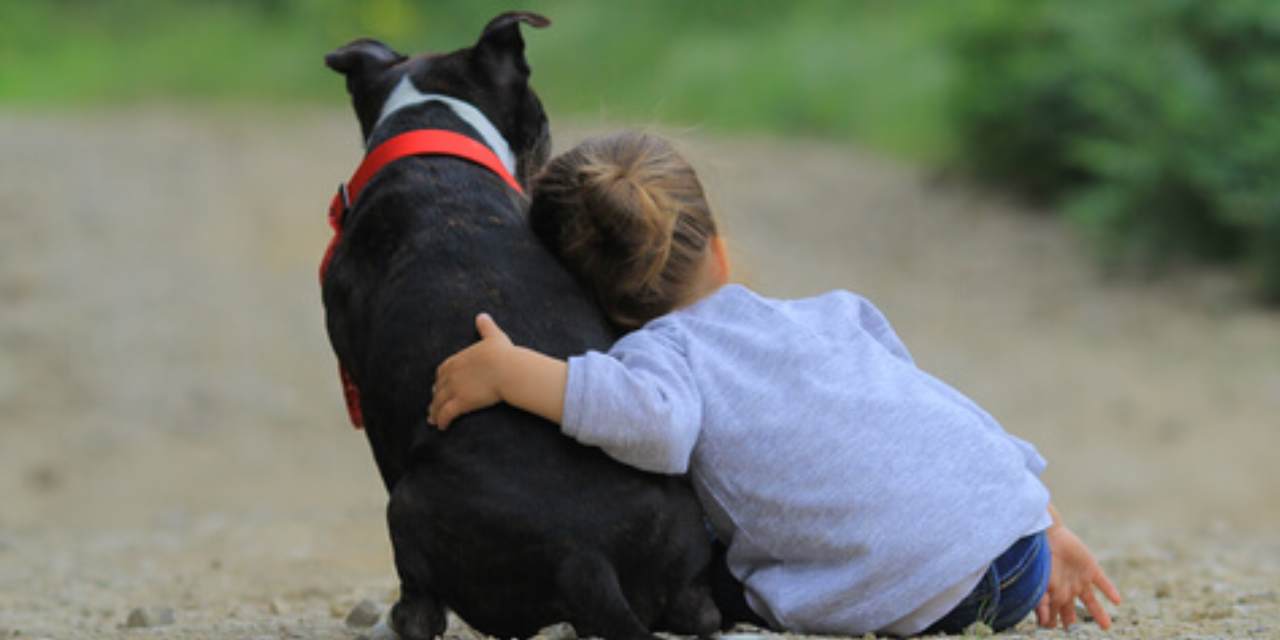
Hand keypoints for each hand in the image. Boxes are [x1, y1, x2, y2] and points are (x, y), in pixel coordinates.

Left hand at [428, 313, 513, 428]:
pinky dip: (442, 421)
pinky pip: (446, 414)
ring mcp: (455, 389)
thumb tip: (482, 315)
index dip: (440, 379)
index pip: (442, 370)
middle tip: (433, 405)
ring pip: (439, 403)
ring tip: (433, 420)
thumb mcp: (494, 337)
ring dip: (435, 412)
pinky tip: (442, 427)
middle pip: (438, 388)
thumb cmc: (504, 354)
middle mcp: (452, 375)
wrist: (507, 369)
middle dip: (435, 397)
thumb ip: (486, 327)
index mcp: (458, 360)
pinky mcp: (461, 403)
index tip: (439, 385)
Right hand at [1037, 523, 1121, 629]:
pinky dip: (1109, 591)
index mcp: (1054, 594)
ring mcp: (1080, 580)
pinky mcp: (1090, 569)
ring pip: (1091, 602)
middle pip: (1070, 610)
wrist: (1047, 535)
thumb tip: (1044, 623)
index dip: (1052, 623)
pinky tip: (1117, 601)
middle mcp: (1067, 589)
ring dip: (1098, 614)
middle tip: (1073, 631)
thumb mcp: (1040, 583)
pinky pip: (1103, 583)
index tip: (1052, 630)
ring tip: (1106, 627)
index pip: (1054, 614)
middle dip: (1071, 621)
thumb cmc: (1040, 559)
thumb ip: (1042, 603)